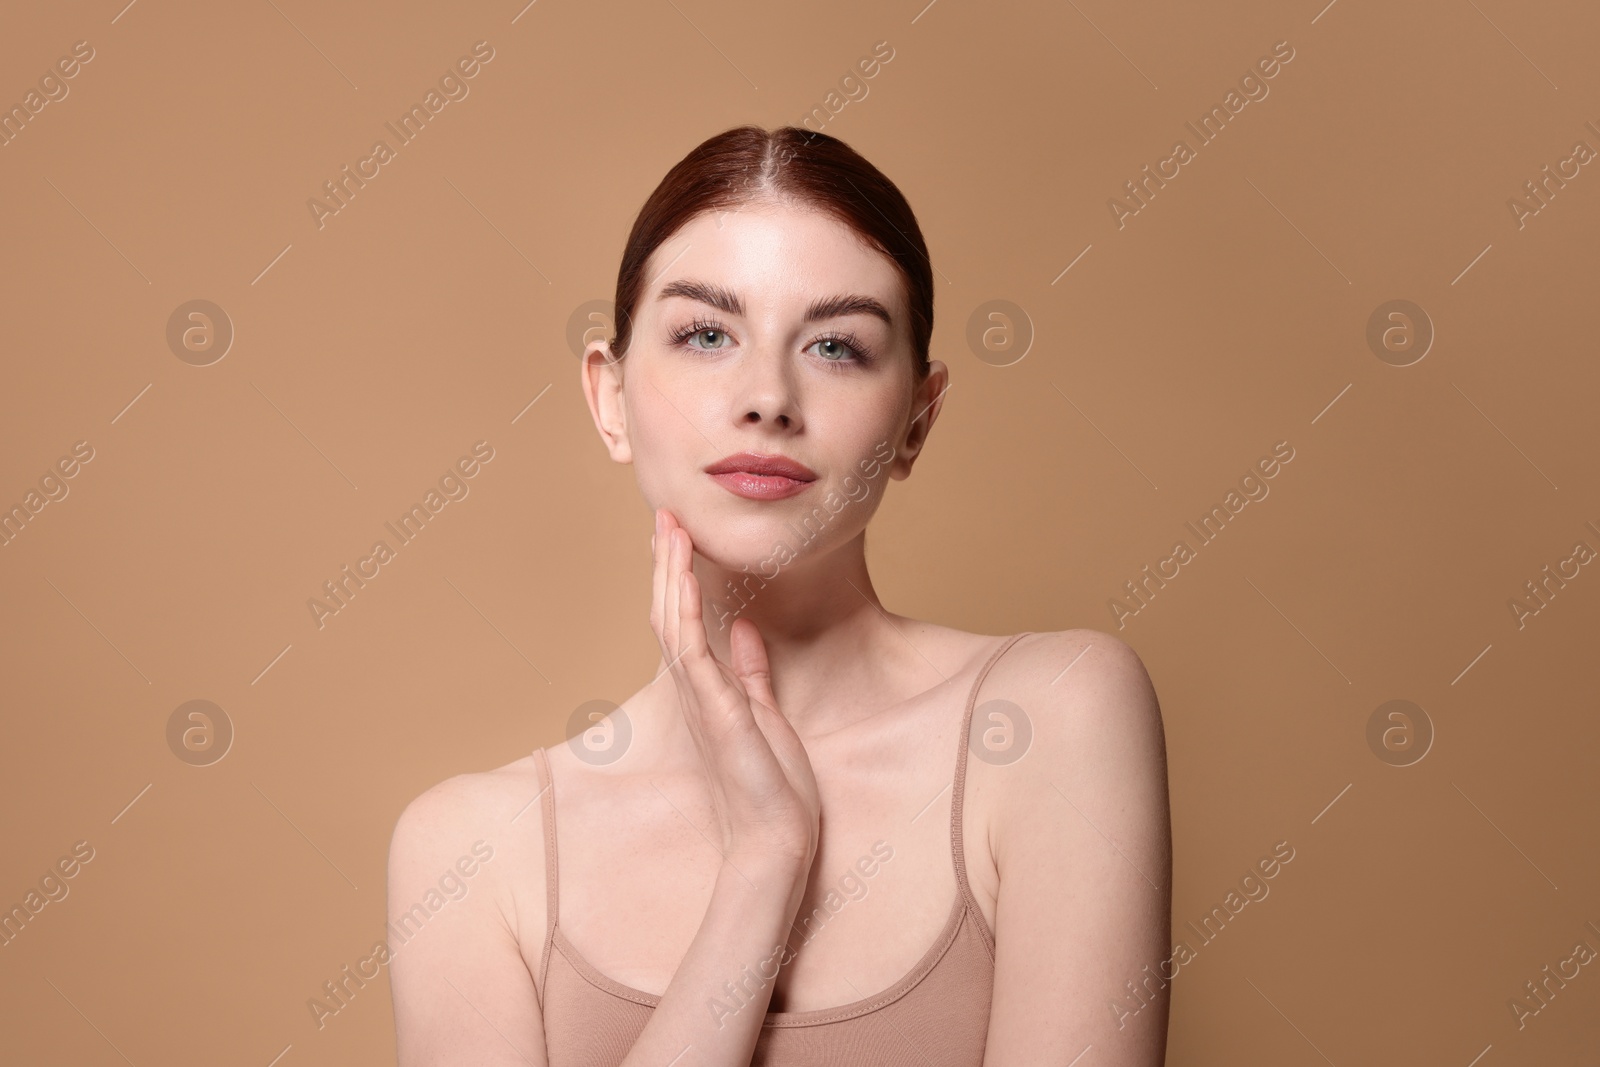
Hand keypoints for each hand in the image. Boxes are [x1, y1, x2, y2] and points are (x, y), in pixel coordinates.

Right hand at [649, 507, 820, 872]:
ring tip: (669, 529)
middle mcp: (695, 691)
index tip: (678, 537)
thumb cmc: (772, 790)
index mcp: (708, 690)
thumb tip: (744, 630)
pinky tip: (685, 577)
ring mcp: (701, 700)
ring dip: (670, 575)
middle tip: (664, 517)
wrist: (775, 841)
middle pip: (669, 614)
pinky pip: (690, 651)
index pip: (685, 622)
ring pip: (673, 624)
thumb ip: (751, 673)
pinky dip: (685, 611)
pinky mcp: (715, 710)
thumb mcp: (765, 716)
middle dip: (667, 564)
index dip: (678, 578)